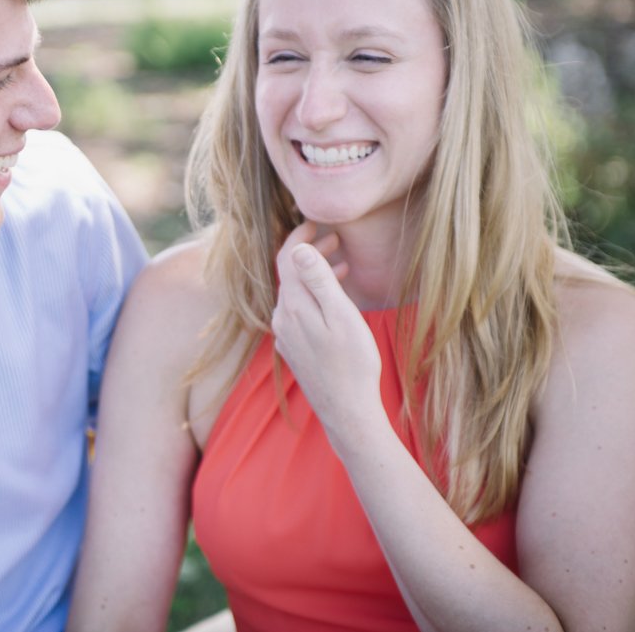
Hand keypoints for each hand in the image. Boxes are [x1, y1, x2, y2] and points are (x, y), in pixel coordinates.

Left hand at [272, 222, 385, 450]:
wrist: (347, 413)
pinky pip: (299, 311)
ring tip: (343, 263)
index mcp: (292, 306)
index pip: (286, 258)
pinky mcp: (294, 348)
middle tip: (337, 238)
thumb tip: (298, 248)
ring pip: (295, 293)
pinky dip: (314, 296)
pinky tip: (335, 299)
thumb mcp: (340, 315)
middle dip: (310, 251)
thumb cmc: (352, 364)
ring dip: (315, 274)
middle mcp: (282, 319)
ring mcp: (286, 335)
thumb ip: (318, 280)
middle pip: (289, 273)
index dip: (299, 235)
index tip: (318, 221)